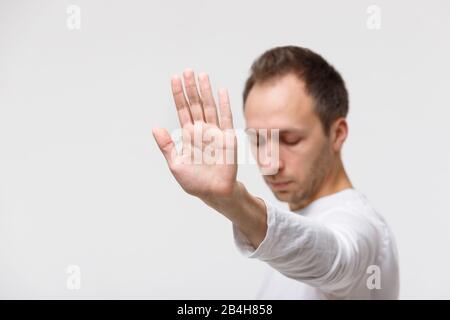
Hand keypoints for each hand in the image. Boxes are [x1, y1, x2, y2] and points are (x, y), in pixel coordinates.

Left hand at [152, 69, 237, 198]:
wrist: (214, 191)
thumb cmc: (194, 181)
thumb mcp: (176, 164)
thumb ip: (167, 146)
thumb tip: (155, 128)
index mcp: (188, 135)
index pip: (182, 110)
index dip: (179, 95)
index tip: (175, 78)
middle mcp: (201, 130)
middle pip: (195, 104)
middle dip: (191, 87)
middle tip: (188, 71)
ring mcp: (215, 132)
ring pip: (209, 107)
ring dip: (206, 91)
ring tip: (202, 75)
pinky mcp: (227, 137)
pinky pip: (226, 118)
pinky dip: (224, 104)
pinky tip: (221, 91)